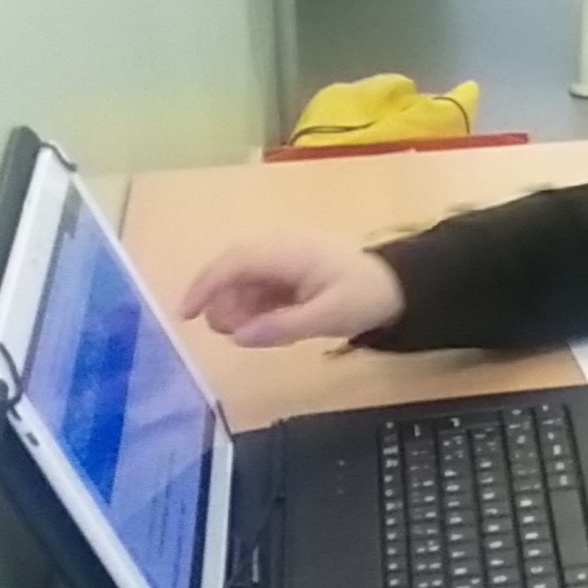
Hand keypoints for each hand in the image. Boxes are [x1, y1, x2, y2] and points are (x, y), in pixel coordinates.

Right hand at [177, 236, 405, 347]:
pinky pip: (260, 289)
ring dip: (238, 307)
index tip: (185, 314)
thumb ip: (282, 327)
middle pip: (233, 271)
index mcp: (288, 252)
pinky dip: (255, 309)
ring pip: (244, 282)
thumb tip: (237, 336)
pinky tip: (265, 327)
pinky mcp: (291, 275)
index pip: (233, 263)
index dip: (204, 286)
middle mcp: (281, 251)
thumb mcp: (329, 316)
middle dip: (222, 301)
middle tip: (231, 331)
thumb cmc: (367, 296)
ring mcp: (285, 262)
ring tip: (253, 331)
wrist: (401, 288)